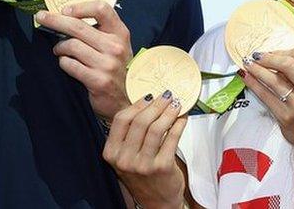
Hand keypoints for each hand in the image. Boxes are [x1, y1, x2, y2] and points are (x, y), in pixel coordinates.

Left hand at [36, 1, 131, 119]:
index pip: (101, 9)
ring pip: (71, 45)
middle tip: (41, 17)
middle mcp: (115, 46)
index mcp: (120, 33)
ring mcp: (107, 64)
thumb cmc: (116, 70)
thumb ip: (98, 32)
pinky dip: (63, 62)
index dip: (80, 7)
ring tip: (59, 50)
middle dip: (55, 20)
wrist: (126, 101)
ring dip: (59, 47)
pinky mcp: (98, 80)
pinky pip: (70, 65)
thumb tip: (66, 18)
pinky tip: (66, 64)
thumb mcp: (116, 46)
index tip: (65, 10)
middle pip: (79, 26)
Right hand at [103, 92, 187, 208]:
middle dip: (156, 105)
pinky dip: (178, 125)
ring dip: (168, 112)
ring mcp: (143, 164)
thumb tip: (147, 102)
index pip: (121, 120)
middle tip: (166, 96)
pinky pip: (171, 138)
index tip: (149, 96)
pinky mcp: (161, 167)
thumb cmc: (142, 175)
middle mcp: (124, 159)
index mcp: (111, 153)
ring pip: (156, 128)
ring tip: (176, 105)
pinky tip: (182, 119)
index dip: (137, 105)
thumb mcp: (127, 156)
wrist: (157, 202)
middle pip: (139, 121)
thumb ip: (130, 134)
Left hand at [239, 47, 293, 156]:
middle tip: (257, 56)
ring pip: (272, 80)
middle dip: (267, 57)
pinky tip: (247, 77)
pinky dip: (253, 84)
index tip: (273, 52)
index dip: (283, 50)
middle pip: (286, 64)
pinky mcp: (285, 117)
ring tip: (248, 64)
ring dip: (256, 69)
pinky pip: (265, 96)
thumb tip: (276, 56)